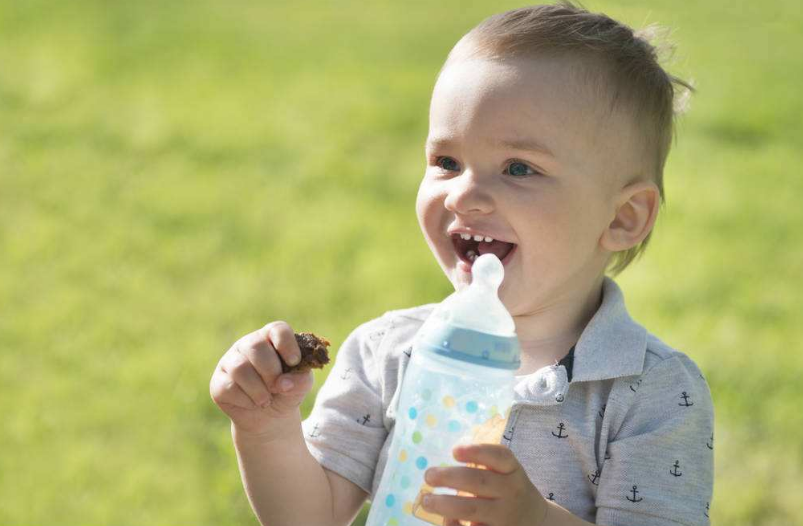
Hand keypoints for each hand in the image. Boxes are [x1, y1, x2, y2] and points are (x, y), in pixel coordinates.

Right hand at [209, 321, 313, 437]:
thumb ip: (300, 379)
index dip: (286, 344)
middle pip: (256, 346)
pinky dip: (246, 400)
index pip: (277, 329)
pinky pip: (229, 387)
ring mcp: (230, 361)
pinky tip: (252, 404)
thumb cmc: (287, 391)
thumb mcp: (301, 384)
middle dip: (271, 371)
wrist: (270, 417)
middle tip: (278, 388)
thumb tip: (284, 383)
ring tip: (266, 400)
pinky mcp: (218, 381)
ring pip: (240, 368)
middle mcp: (248, 344)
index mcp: (271, 338)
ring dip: (258, 389)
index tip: (294, 362)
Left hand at [421, 443, 547, 525]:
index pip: (499, 456)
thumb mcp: (506, 473)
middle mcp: (511, 492)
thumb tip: (443, 471)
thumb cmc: (509, 491)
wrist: (537, 522)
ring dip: (445, 504)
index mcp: (513, 471)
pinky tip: (446, 520)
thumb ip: (482, 466)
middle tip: (428, 475)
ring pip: (472, 509)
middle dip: (450, 477)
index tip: (454, 451)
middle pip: (479, 482)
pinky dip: (454, 525)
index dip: (476, 451)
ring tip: (426, 500)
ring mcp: (504, 516)